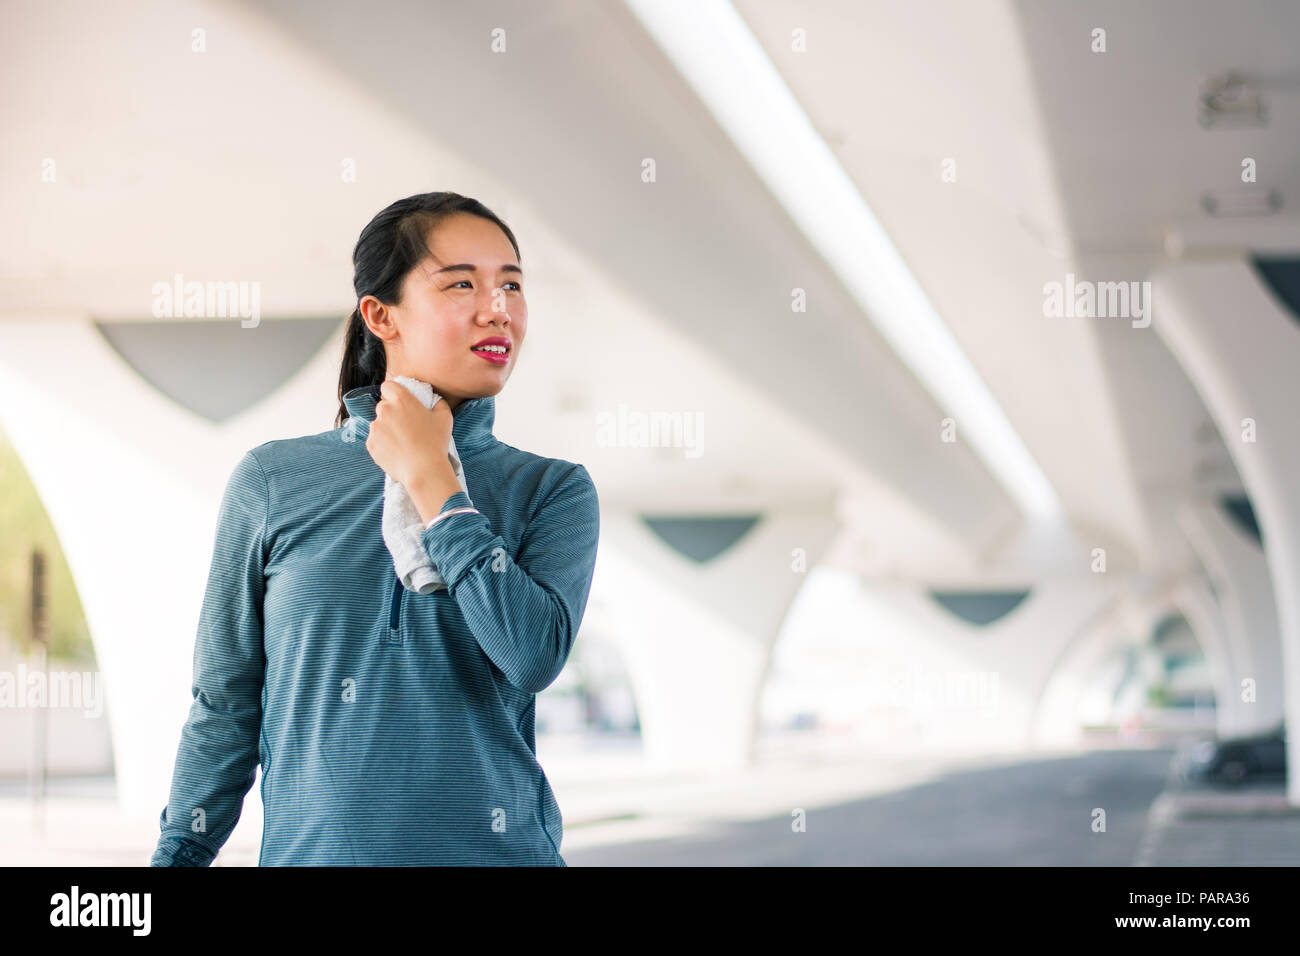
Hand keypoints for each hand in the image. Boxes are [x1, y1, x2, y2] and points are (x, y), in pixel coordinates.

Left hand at [365, 379, 456, 494]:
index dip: (393, 393)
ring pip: (378, 423)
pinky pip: (375, 439)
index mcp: (402, 400)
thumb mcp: (445, 417)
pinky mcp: (371, 444)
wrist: (424, 471)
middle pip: (383, 405)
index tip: (400, 402)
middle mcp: (385, 410)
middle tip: (405, 426)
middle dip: (391, 413)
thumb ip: (438, 402)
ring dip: (387, 429)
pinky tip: (397, 451)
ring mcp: (375, 428)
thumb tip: (434, 399)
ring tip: (402, 443)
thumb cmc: (436, 443)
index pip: (388, 386)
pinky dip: (383, 444)